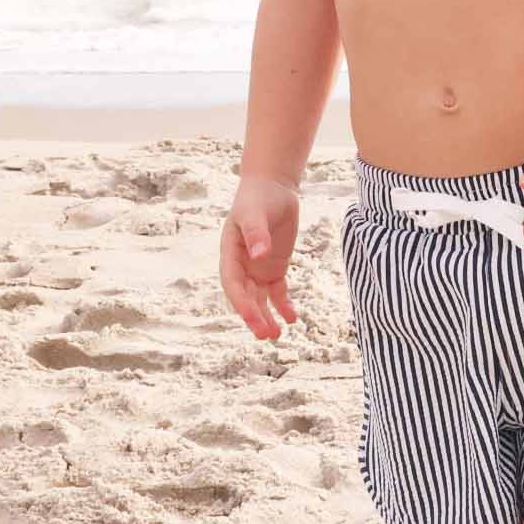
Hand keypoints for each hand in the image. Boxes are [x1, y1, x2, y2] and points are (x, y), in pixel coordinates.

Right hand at [220, 176, 300, 339]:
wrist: (272, 188)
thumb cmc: (258, 198)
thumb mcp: (256, 212)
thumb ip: (257, 233)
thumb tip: (259, 254)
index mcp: (230, 253)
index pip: (233, 284)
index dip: (242, 303)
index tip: (255, 319)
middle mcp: (241, 265)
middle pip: (246, 297)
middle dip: (255, 317)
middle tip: (267, 335)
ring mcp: (257, 268)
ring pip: (260, 299)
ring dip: (267, 316)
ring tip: (277, 335)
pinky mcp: (274, 267)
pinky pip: (277, 291)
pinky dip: (283, 305)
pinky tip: (293, 318)